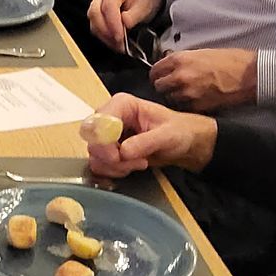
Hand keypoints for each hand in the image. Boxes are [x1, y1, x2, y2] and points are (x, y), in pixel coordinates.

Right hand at [82, 92, 216, 177]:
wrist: (183, 143)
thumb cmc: (178, 131)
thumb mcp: (167, 135)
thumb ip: (145, 142)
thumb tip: (123, 151)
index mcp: (122, 104)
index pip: (98, 122)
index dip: (104, 142)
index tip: (119, 156)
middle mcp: (110, 116)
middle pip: (92, 139)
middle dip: (111, 157)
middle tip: (133, 162)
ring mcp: (107, 134)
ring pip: (95, 155)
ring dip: (115, 166)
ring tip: (138, 163)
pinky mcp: (108, 149)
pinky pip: (99, 164)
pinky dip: (113, 171)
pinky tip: (131, 167)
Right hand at [88, 0, 163, 50]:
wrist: (141, 1)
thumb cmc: (142, 1)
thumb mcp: (144, 7)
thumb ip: (134, 15)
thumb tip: (125, 22)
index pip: (108, 6)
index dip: (113, 23)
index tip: (120, 36)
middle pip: (95, 13)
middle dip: (106, 31)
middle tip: (119, 42)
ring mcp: (96, 5)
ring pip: (93, 23)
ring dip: (105, 37)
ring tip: (119, 45)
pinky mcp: (95, 16)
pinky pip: (95, 29)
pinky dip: (105, 38)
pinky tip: (115, 43)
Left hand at [150, 48, 257, 111]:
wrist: (249, 75)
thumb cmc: (231, 61)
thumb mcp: (202, 53)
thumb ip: (183, 60)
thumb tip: (171, 65)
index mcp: (180, 59)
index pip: (155, 70)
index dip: (157, 74)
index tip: (160, 76)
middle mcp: (180, 76)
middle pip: (158, 86)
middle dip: (164, 86)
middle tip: (173, 86)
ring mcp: (188, 93)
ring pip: (169, 99)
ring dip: (175, 97)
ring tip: (187, 93)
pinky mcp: (198, 106)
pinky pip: (183, 107)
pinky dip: (187, 105)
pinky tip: (196, 99)